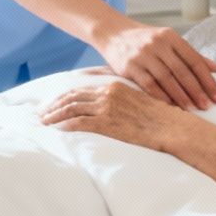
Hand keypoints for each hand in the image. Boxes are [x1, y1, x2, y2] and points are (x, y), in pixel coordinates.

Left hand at [39, 79, 188, 150]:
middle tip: (42, 113)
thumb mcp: (142, 98)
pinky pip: (79, 123)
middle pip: (72, 97)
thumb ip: (126, 95)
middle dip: (54, 105)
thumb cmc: (162, 115)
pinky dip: (65, 126)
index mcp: (116, 85)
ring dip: (54, 116)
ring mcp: (107, 108)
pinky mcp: (107, 123)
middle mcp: (108, 93)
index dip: (65, 95)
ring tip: (44, 122)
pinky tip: (58, 130)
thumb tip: (116, 101)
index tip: (54, 101)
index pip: (82, 87)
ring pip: (71, 109)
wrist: (173, 127)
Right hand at [94, 18, 215, 110]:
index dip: (207, 79)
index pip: (194, 60)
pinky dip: (161, 96)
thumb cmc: (146, 40)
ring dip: (180, 96)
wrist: (113, 33)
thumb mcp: (169, 41)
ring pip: (166, 79)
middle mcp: (158, 44)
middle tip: (207, 106)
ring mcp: (142, 55)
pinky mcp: (129, 66)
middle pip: (182, 71)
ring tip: (192, 109)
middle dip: (196, 90)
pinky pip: (148, 85)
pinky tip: (170, 106)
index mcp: (171, 37)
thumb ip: (191, 55)